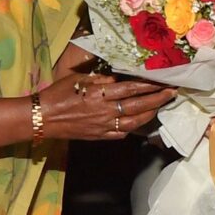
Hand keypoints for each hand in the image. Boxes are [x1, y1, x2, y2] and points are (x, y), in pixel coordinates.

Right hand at [40, 73, 173, 140]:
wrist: (43, 118)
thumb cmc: (58, 94)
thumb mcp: (79, 79)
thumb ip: (101, 79)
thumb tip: (119, 78)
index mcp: (100, 94)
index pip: (131, 88)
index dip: (149, 85)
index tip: (163, 80)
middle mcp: (105, 111)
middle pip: (138, 106)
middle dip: (157, 99)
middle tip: (172, 93)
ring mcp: (103, 126)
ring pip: (134, 122)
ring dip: (149, 114)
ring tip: (160, 107)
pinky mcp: (99, 136)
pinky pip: (121, 134)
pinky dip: (133, 128)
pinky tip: (139, 123)